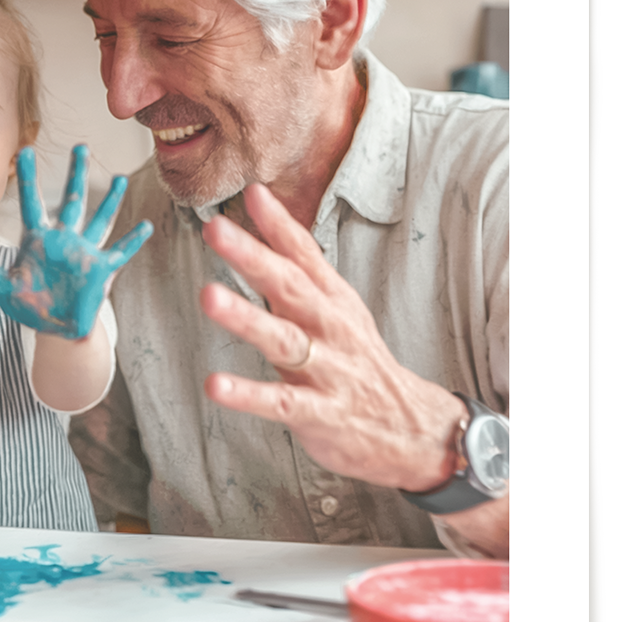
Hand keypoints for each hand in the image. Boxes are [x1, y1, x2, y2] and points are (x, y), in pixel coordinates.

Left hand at [0, 145, 152, 339]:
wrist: (55, 328)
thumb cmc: (30, 305)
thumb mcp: (3, 288)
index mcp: (38, 240)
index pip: (31, 202)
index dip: (29, 177)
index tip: (25, 150)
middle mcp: (63, 239)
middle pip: (72, 201)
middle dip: (76, 175)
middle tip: (80, 146)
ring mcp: (84, 252)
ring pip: (99, 220)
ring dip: (110, 200)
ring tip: (120, 178)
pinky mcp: (100, 269)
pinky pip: (120, 252)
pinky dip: (133, 241)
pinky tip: (145, 227)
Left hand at [198, 182, 471, 495]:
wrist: (411, 427)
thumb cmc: (359, 360)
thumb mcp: (338, 306)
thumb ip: (300, 263)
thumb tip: (262, 208)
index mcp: (332, 300)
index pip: (305, 254)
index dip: (279, 223)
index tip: (253, 193)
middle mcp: (329, 327)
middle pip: (290, 286)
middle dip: (252, 257)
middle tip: (216, 230)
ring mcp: (326, 370)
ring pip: (283, 339)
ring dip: (246, 317)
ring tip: (209, 295)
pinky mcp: (318, 412)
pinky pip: (279, 403)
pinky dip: (247, 395)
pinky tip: (215, 385)